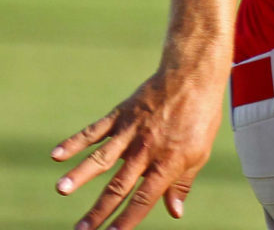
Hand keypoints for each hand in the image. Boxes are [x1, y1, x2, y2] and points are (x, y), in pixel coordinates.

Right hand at [51, 68, 224, 228]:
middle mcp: (146, 149)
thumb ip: (182, 183)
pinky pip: (96, 130)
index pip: (143, 199)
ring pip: (102, 157)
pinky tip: (56, 154)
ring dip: (80, 175)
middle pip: (118, 186)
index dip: (127, 221)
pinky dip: (75, 142)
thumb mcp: (200, 152)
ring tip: (61, 189)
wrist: (193, 74)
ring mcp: (132, 131)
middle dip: (98, 211)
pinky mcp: (122, 114)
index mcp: (167, 162)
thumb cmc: (201, 115)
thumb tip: (174, 213)